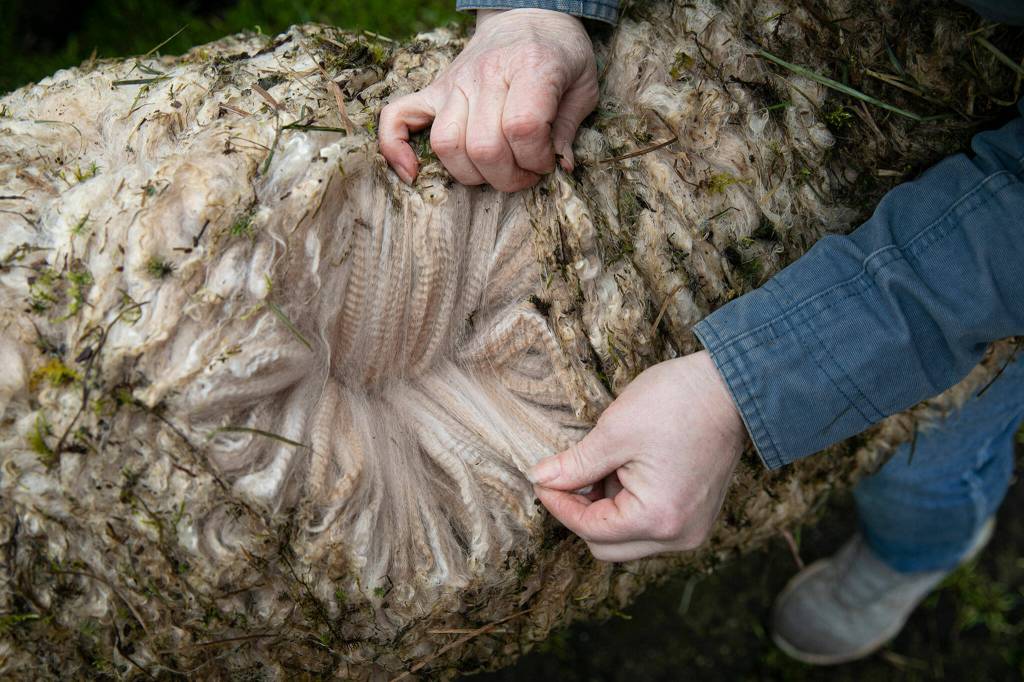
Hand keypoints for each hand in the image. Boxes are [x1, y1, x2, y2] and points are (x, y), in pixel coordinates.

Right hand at [378, 9, 597, 190]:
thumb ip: (570, 127)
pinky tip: (411, 173)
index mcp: (530, 67)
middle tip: (526, 171)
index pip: (522, 129)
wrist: (528, 15)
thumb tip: (559, 166)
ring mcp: (454, 83)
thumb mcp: (584, 85)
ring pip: (446, 144)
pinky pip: (397, 118)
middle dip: (509, 175)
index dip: (536, 158)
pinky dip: (395, 149)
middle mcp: (486, 75)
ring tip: (496, 170)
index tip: (547, 161)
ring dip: (472, 173)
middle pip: (483, 146)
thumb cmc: (559, 54)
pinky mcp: (434, 91)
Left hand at [529, 351, 748, 560]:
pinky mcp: (696, 516)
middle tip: (570, 473)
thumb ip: (575, 464)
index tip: (542, 479)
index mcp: (658, 519)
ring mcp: (691, 529)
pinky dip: (628, 505)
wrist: (731, 386)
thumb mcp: (614, 431)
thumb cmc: (677, 403)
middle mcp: (678, 536)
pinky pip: (649, 525)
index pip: (590, 529)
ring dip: (606, 509)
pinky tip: (626, 470)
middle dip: (582, 512)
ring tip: (607, 464)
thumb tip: (541, 479)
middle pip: (607, 545)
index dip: (559, 504)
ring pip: (626, 537)